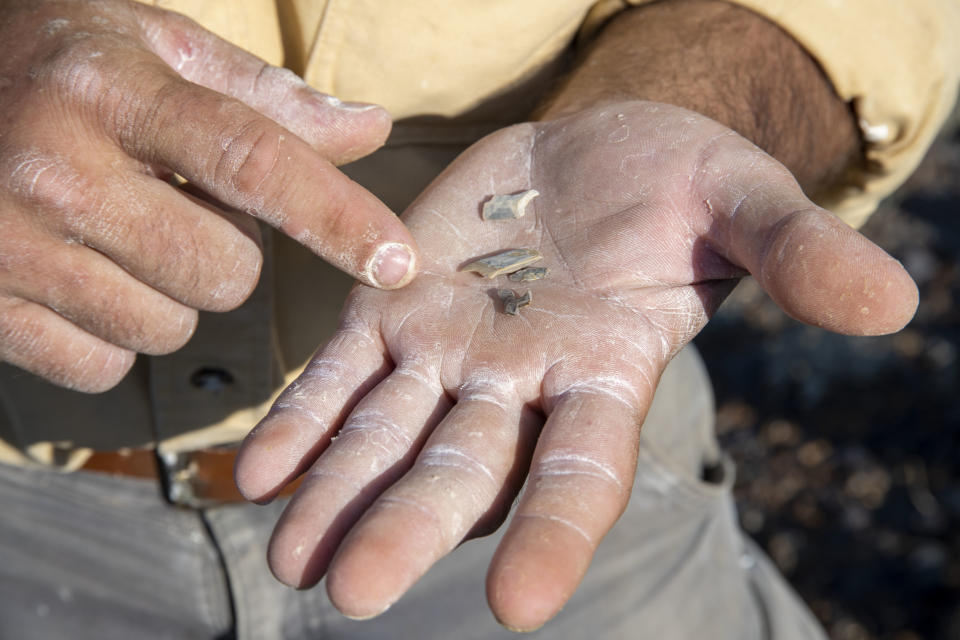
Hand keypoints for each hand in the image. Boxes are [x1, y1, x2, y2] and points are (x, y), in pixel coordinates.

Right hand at [0, 0, 416, 390]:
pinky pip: (104, 369)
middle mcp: (54, 169)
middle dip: (226, 252)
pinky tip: (80, 279)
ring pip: (170, 329)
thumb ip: (267, 97)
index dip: (334, 216)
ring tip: (120, 237)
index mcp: (111, 89)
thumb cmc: (56, 65)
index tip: (399, 261)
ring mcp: (10, 249)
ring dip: (169, 296)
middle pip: (225, 273)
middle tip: (176, 206)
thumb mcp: (155, 47)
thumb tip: (371, 129)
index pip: (251, 159)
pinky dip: (111, 338)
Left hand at [235, 102, 915, 629]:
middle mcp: (518, 382)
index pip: (581, 472)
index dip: (554, 533)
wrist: (593, 148)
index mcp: (604, 371)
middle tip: (355, 596)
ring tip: (291, 556)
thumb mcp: (743, 201)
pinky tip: (258, 470)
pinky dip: (301, 419)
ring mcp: (449, 347)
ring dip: (338, 495)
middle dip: (411, 528)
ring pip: (386, 434)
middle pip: (462, 468)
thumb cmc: (679, 181)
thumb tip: (892, 301)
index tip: (520, 606)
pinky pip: (341, 372)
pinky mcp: (394, 305)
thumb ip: (798, 253)